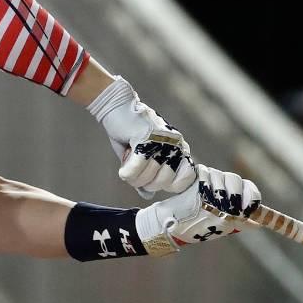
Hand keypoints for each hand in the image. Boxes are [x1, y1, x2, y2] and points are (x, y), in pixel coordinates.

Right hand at [88, 76, 196, 198]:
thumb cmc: (129, 132)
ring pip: (149, 176)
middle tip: (135, 173)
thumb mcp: (141, 157)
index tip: (152, 178)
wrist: (116, 105)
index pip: (186, 178)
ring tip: (127, 165)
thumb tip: (148, 196)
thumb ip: (148, 175)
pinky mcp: (146, 136)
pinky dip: (127, 172)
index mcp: (178, 148)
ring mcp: (163, 140)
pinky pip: (137, 168)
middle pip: (164, 182)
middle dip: (145, 183)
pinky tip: (123, 168)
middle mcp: (175, 144)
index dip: (167, 184)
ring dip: (133, 177)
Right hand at [135, 165, 260, 254]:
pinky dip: (203, 188)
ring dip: (216, 195)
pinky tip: (197, 199)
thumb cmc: (199, 226)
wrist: (175, 223)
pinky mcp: (196, 176)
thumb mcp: (222, 226)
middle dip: (234, 197)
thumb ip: (238, 222)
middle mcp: (223, 183)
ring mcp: (209, 178)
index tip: (248, 209)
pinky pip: (204, 174)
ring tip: (207, 207)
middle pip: (235, 179)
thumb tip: (257, 225)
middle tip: (228, 211)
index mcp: (233, 195)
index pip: (248, 188)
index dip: (251, 196)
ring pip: (220, 177)